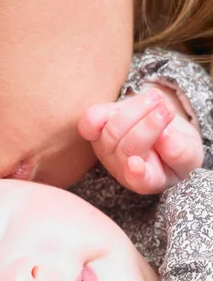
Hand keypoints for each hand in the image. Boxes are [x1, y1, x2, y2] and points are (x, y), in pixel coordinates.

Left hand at [79, 88, 203, 193]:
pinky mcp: (96, 129)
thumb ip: (180, 152)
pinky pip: (91, 120)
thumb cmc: (176, 147)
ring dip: (136, 110)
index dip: (136, 174)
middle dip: (149, 126)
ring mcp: (106, 148)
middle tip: (167, 111)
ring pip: (113, 129)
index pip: (139, 181)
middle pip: (128, 147)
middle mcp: (122, 167)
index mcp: (147, 180)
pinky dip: (105, 110)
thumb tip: (165, 137)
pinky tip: (129, 101)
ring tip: (157, 99)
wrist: (160, 128)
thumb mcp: (189, 153)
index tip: (135, 165)